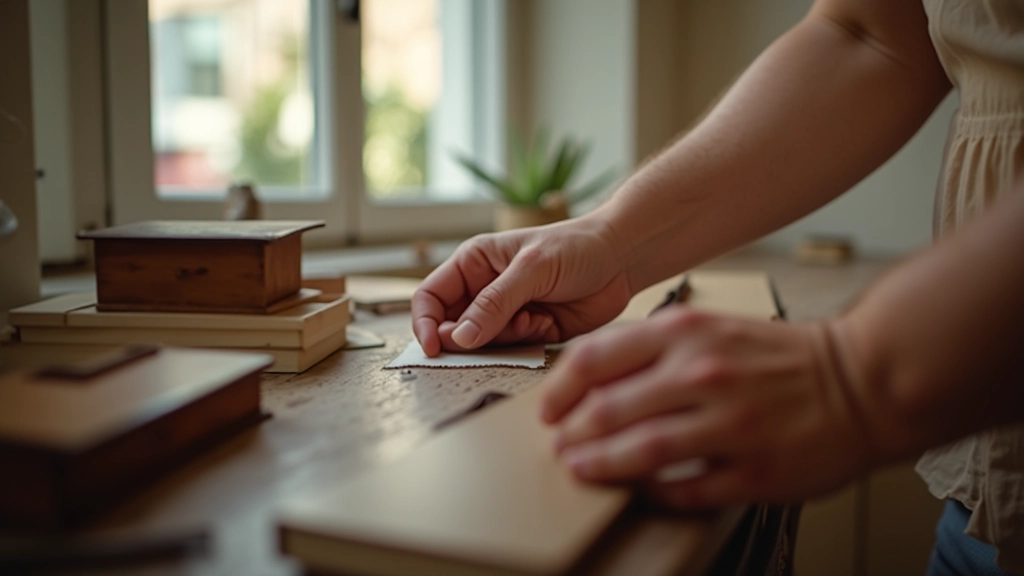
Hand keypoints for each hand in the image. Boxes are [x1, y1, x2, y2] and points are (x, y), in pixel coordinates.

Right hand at [412, 215, 632, 355]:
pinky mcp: (528, 331)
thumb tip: (460, 337)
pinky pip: (511, 351)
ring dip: (504, 339)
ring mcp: (505, 312)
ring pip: (482, 343)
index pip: (431, 297)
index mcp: (474, 263)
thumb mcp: (531, 269)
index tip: (433, 347)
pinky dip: (525, 343)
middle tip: (495, 335)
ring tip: (534, 318)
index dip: (425, 323)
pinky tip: (546, 323)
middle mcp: (484, 289)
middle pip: (452, 327)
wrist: (622, 260)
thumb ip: (495, 304)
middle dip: (469, 338)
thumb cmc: (577, 247)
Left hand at [540, 307, 876, 506]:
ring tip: (580, 470)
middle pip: (608, 410)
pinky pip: (685, 490)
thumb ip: (656, 347)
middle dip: (571, 435)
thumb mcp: (714, 327)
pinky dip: (654, 493)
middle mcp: (703, 374)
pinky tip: (641, 491)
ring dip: (600, 466)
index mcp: (688, 332)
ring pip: (640, 451)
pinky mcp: (754, 471)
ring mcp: (729, 425)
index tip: (548, 409)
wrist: (863, 379)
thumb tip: (596, 379)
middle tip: (559, 448)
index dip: (559, 389)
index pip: (595, 358)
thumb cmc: (782, 356)